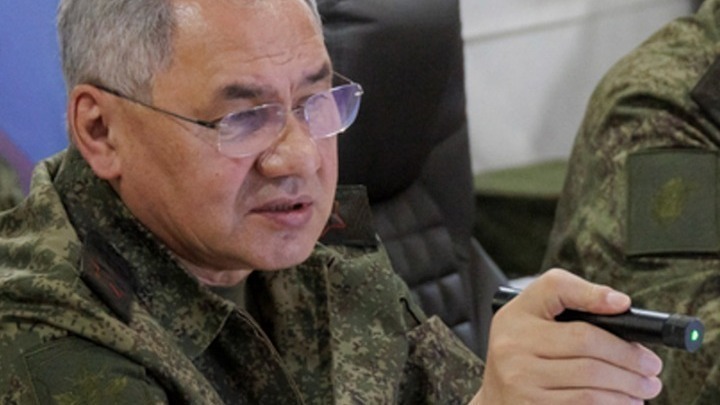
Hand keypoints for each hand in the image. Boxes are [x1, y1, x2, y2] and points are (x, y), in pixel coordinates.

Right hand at [471, 269, 662, 404]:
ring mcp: (520, 382)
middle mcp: (512, 347)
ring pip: (591, 381)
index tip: (624, 305)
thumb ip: (570, 297)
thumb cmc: (523, 354)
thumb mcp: (531, 317)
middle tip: (652, 367)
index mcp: (515, 317)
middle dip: (630, 357)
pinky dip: (613, 404)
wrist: (496, 400)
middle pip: (587, 344)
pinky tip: (623, 401)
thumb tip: (619, 303)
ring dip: (629, 387)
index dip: (594, 296)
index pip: (556, 292)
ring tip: (643, 388)